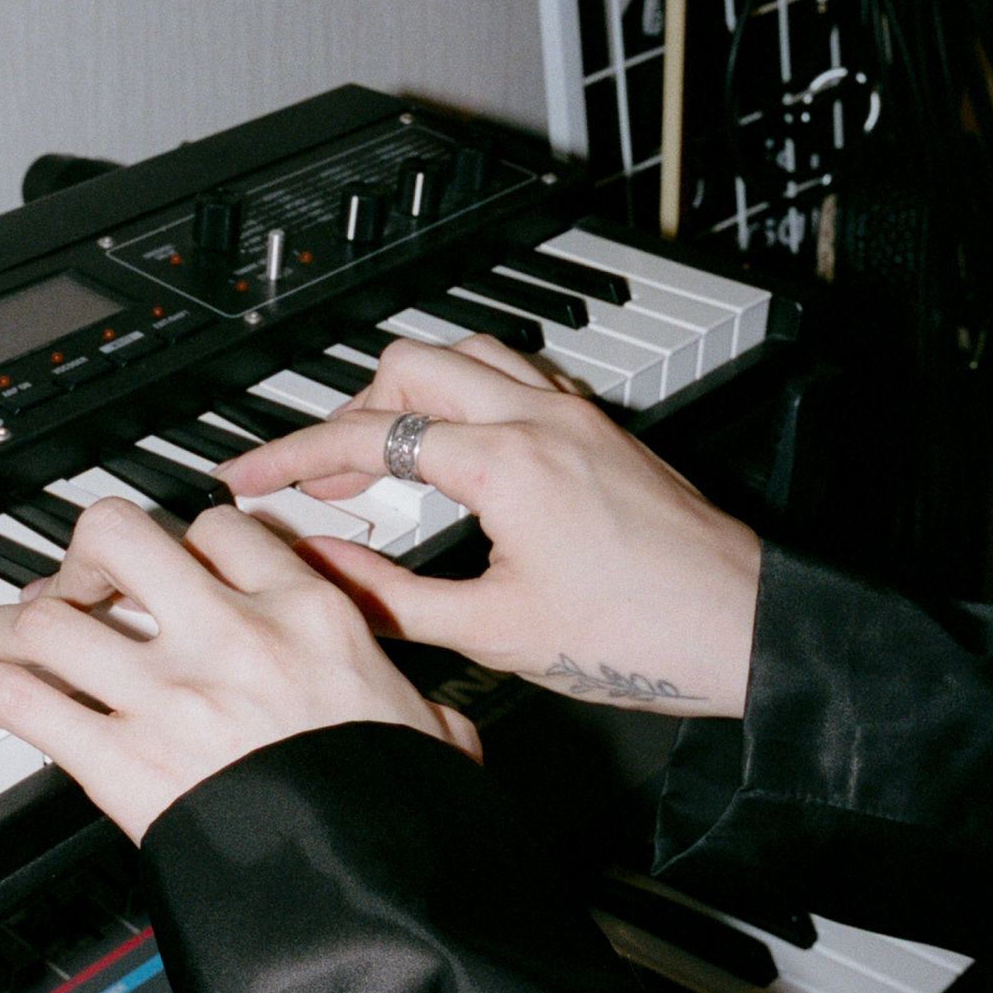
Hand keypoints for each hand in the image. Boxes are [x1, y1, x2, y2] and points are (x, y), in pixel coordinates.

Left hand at [0, 497, 481, 843]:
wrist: (381, 901)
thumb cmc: (412, 825)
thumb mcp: (438, 739)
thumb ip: (423, 711)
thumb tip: (438, 724)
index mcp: (312, 617)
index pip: (224, 530)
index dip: (186, 539)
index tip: (171, 562)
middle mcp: (229, 636)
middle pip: (123, 537)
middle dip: (85, 553)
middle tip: (71, 581)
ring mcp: (166, 694)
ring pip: (51, 611)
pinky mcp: (118, 760)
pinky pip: (11, 694)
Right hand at [213, 334, 762, 715]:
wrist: (744, 630)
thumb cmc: (641, 638)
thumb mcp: (495, 634)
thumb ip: (392, 598)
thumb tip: (319, 572)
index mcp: (506, 463)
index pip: (368, 436)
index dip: (291, 458)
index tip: (247, 478)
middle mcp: (541, 420)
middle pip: (411, 367)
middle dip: (349, 414)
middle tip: (320, 476)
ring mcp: (576, 418)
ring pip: (468, 354)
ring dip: (413, 393)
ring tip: (382, 453)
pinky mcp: (603, 431)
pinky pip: (518, 377)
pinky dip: (469, 396)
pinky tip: (458, 446)